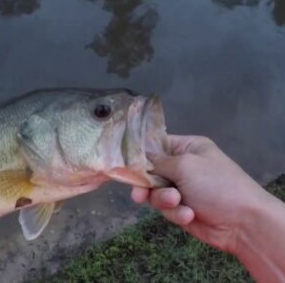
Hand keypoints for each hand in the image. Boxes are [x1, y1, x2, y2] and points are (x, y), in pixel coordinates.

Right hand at [132, 135, 269, 252]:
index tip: (125, 163)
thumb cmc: (216, 184)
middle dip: (148, 184)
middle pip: (151, 171)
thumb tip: (137, 159)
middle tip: (139, 195)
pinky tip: (189, 215)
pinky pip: (166, 209)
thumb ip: (157, 162)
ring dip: (164, 200)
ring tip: (177, 203)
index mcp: (187, 147)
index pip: (156, 144)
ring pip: (155, 192)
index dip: (141, 154)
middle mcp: (183, 166)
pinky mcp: (181, 208)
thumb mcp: (185, 165)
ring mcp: (182, 188)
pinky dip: (176, 213)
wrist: (242, 222)